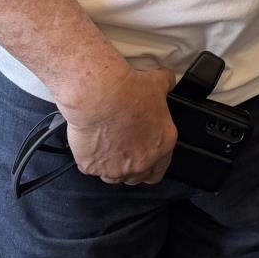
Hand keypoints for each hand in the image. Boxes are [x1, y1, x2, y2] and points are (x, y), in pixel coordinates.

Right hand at [61, 64, 177, 185]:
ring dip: (111, 166)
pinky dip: (90, 159)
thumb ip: (167, 85)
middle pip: (137, 177)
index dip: (152, 163)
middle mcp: (141, 163)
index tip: (144, 156)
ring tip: (106, 148)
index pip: (160, 170)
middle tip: (124, 151)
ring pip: (113, 178)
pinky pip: (90, 168)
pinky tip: (90, 143)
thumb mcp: (158, 83)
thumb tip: (168, 80)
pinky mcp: (92, 167)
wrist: (101, 95)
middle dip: (131, 167)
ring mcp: (115, 169)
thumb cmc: (129, 91)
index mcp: (162, 146)